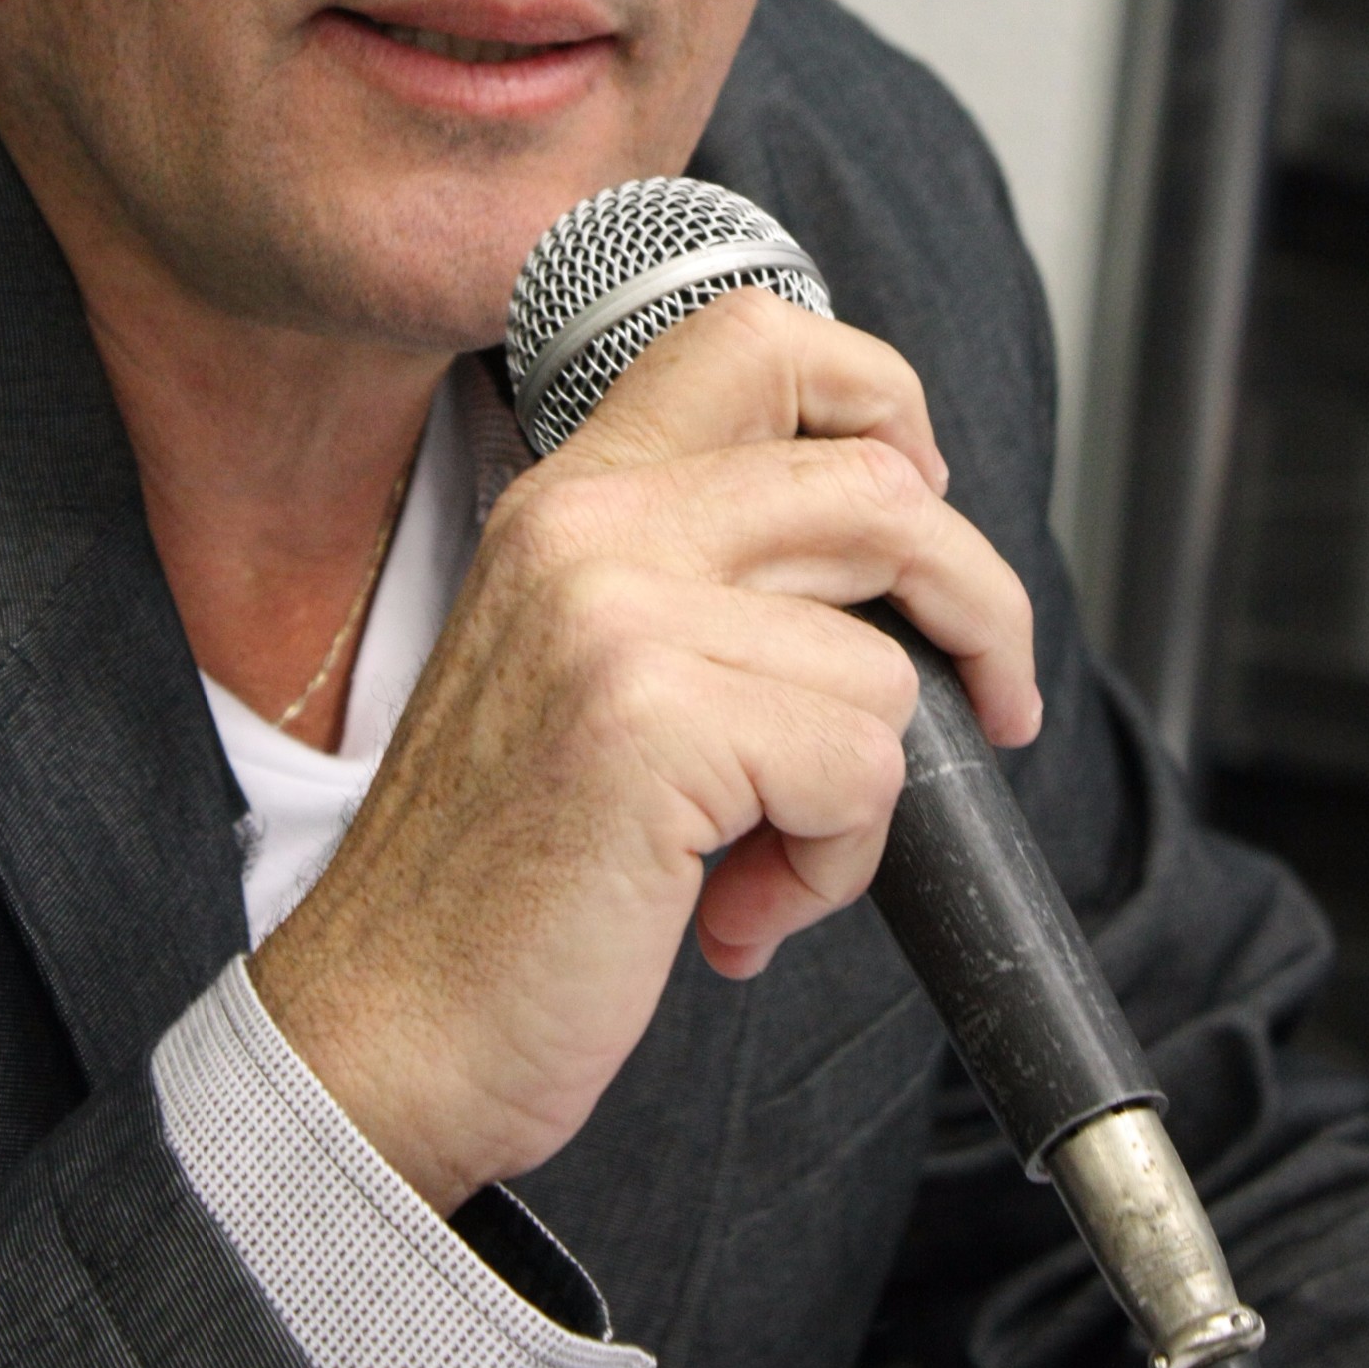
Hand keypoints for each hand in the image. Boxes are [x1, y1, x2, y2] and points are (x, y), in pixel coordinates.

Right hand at [249, 288, 1039, 1213]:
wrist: (383, 1028)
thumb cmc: (496, 877)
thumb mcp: (580, 668)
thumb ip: (698, 579)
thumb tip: (894, 551)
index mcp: (571, 498)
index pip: (754, 339)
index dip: (880, 401)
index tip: (921, 505)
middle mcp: (588, 525)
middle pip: (876, 485)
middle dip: (975, 606)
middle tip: (985, 703)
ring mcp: (613, 613)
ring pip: (883, 665)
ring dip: (861, 797)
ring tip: (761, 861)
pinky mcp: (651, 723)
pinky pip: (862, 769)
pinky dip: (832, 866)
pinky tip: (735, 911)